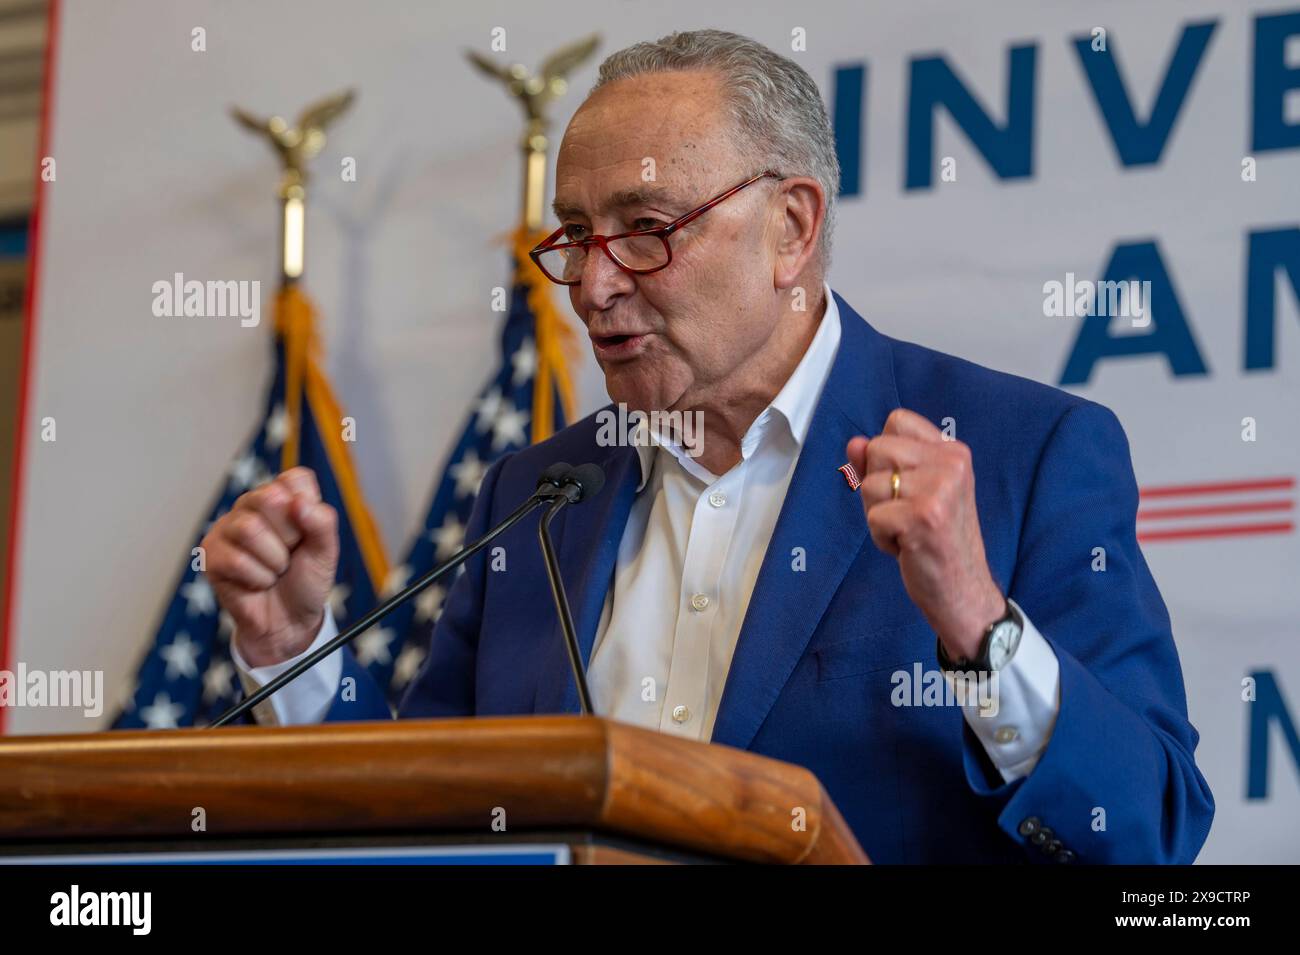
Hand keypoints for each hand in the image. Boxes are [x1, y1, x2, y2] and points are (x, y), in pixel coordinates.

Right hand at [200, 467, 338, 667]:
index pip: (295, 480)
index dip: (308, 512)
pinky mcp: (210, 552)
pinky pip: (235, 559)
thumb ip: (322, 523)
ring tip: (274, 571)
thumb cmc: (306, 581)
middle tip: (289, 556)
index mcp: (283, 495)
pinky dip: (257, 578)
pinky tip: (257, 583)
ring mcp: (227, 527)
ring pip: (249, 529)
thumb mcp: (326, 551)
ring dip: (273, 562)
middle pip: (269, 498)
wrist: (289, 621)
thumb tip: (298, 503)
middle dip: (289, 538)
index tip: (307, 535)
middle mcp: (252, 504)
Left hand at [848, 409, 1003, 660]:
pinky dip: (881, 538)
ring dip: (878, 515)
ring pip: (870, 484)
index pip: (897, 421)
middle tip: (906, 514)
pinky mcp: (922, 517)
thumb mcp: (915, 493)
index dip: (886, 454)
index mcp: (954, 452)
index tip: (906, 484)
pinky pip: (873, 516)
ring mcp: (938, 489)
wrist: (963, 591)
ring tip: (908, 531)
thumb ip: (883, 465)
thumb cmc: (937, 541)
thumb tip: (853, 442)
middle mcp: (951, 464)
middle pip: (876, 449)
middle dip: (877, 486)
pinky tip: (907, 547)